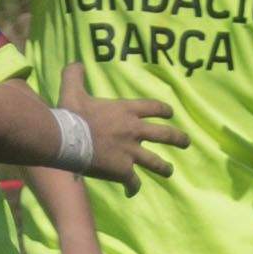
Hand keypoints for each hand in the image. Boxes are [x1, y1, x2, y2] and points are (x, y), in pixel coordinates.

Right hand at [61, 62, 183, 188]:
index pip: (153, 108)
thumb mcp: (73, 90)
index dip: (164, 110)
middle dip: (178, 138)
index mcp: (125, 111)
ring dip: (164, 167)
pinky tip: (131, 191)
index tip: (170, 113)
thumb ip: (76, 75)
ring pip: (156, 162)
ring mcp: (130, 152)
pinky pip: (133, 182)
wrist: (67, 140)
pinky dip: (133, 187)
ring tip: (169, 171)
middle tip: (186, 142)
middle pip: (165, 135)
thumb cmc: (71, 115)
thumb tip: (76, 62)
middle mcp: (134, 131)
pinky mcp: (122, 171)